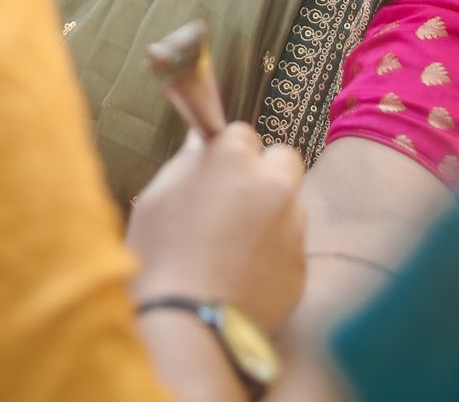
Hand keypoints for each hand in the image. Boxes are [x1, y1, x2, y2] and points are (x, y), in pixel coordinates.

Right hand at [128, 123, 305, 331]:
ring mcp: (291, 224)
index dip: (229, 155)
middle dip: (267, 173)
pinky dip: (275, 255)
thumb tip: (201, 142)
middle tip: (239, 199)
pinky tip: (245, 275)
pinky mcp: (301, 264)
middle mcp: (271, 182)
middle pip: (283, 159)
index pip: (243, 133)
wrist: (186, 325)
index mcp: (232, 156)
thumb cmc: (160, 256)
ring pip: (291, 205)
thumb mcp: (157, 197)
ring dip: (272, 216)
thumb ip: (188, 162)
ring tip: (236, 248)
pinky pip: (291, 248)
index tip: (217, 174)